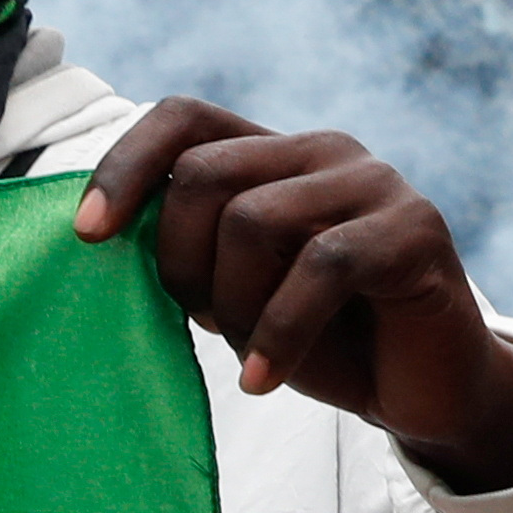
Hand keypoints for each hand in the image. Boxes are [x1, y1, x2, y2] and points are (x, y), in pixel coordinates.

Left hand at [73, 100, 512, 492]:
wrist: (424, 394)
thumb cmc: (320, 343)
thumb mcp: (236, 294)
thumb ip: (189, 251)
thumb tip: (102, 231)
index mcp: (272, 156)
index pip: (182, 118)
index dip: (125, 166)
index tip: (88, 236)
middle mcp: (322, 151)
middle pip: (204, 175)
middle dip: (181, 263)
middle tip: (208, 323)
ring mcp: (375, 182)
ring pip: (254, 219)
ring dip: (237, 303)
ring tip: (254, 354)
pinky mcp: (416, 229)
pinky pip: (321, 266)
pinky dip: (279, 332)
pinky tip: (263, 380)